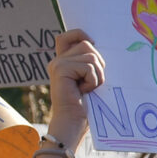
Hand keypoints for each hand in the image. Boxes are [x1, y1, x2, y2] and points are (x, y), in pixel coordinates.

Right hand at [46, 29, 105, 151]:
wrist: (74, 123)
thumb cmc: (86, 105)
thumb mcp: (91, 79)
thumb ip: (91, 62)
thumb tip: (99, 46)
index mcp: (64, 61)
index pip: (69, 35)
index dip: (81, 34)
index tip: (93, 45)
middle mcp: (58, 60)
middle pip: (87, 45)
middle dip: (98, 64)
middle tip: (92, 83)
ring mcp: (58, 64)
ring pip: (90, 56)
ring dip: (97, 75)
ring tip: (88, 89)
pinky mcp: (60, 69)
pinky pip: (88, 66)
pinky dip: (93, 80)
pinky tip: (84, 91)